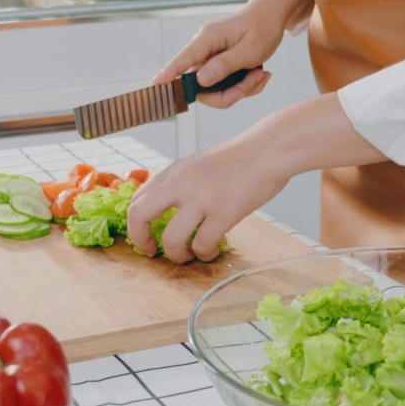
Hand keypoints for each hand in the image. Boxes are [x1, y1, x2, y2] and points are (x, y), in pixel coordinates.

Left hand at [127, 134, 290, 263]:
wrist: (269, 150)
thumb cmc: (240, 159)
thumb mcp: (199, 164)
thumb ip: (180, 184)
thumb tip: (166, 209)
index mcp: (174, 172)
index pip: (137, 199)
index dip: (135, 224)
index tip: (146, 236)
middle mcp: (181, 184)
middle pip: (139, 215)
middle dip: (140, 240)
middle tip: (152, 252)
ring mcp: (201, 199)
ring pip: (171, 239)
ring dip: (177, 255)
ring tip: (189, 255)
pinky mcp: (223, 213)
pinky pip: (203, 245)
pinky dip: (204, 255)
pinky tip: (210, 251)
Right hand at [154, 7, 281, 108]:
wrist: (270, 16)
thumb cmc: (261, 28)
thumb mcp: (249, 49)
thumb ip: (225, 65)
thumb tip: (201, 80)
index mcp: (207, 40)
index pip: (183, 60)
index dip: (169, 74)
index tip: (156, 84)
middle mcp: (204, 50)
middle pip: (203, 87)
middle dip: (232, 92)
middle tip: (256, 79)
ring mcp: (210, 60)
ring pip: (217, 91)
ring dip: (242, 89)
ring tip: (260, 74)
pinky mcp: (217, 67)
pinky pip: (225, 88)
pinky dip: (244, 86)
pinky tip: (258, 74)